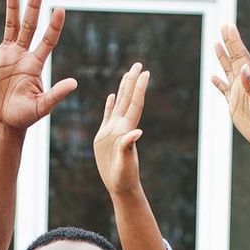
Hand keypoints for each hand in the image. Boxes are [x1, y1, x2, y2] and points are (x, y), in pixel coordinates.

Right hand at [0, 0, 77, 130]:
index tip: (60, 9)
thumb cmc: (25, 116)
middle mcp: (22, 54)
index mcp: (35, 64)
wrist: (4, 121)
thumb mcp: (42, 107)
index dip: (54, 26)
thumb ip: (56, 94)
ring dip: (12, 7)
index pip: (48, 40)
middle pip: (29, 25)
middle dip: (33, 6)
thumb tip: (74, 83)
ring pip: (10, 25)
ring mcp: (6, 54)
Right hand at [93, 63, 148, 196]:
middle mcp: (122, 126)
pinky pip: (108, 115)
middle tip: (138, 64)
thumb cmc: (124, 176)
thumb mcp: (126, 162)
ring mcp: (114, 130)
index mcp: (127, 129)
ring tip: (127, 74)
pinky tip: (111, 96)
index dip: (139, 88)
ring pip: (119, 104)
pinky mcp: (105, 136)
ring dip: (123, 89)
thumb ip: (128, 146)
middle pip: (128, 99)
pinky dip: (110, 104)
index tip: (145, 72)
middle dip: (133, 81)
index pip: (135, 104)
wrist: (119, 185)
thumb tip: (137, 132)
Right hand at [210, 23, 249, 152]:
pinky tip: (212, 76)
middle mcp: (245, 83)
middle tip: (222, 25)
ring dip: (222, 57)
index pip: (241, 55)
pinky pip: (223, 90)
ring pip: (228, 70)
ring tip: (216, 44)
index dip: (234, 40)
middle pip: (234, 58)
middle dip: (228, 42)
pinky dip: (218, 82)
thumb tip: (243, 68)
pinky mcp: (234, 105)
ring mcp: (239, 93)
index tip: (228, 26)